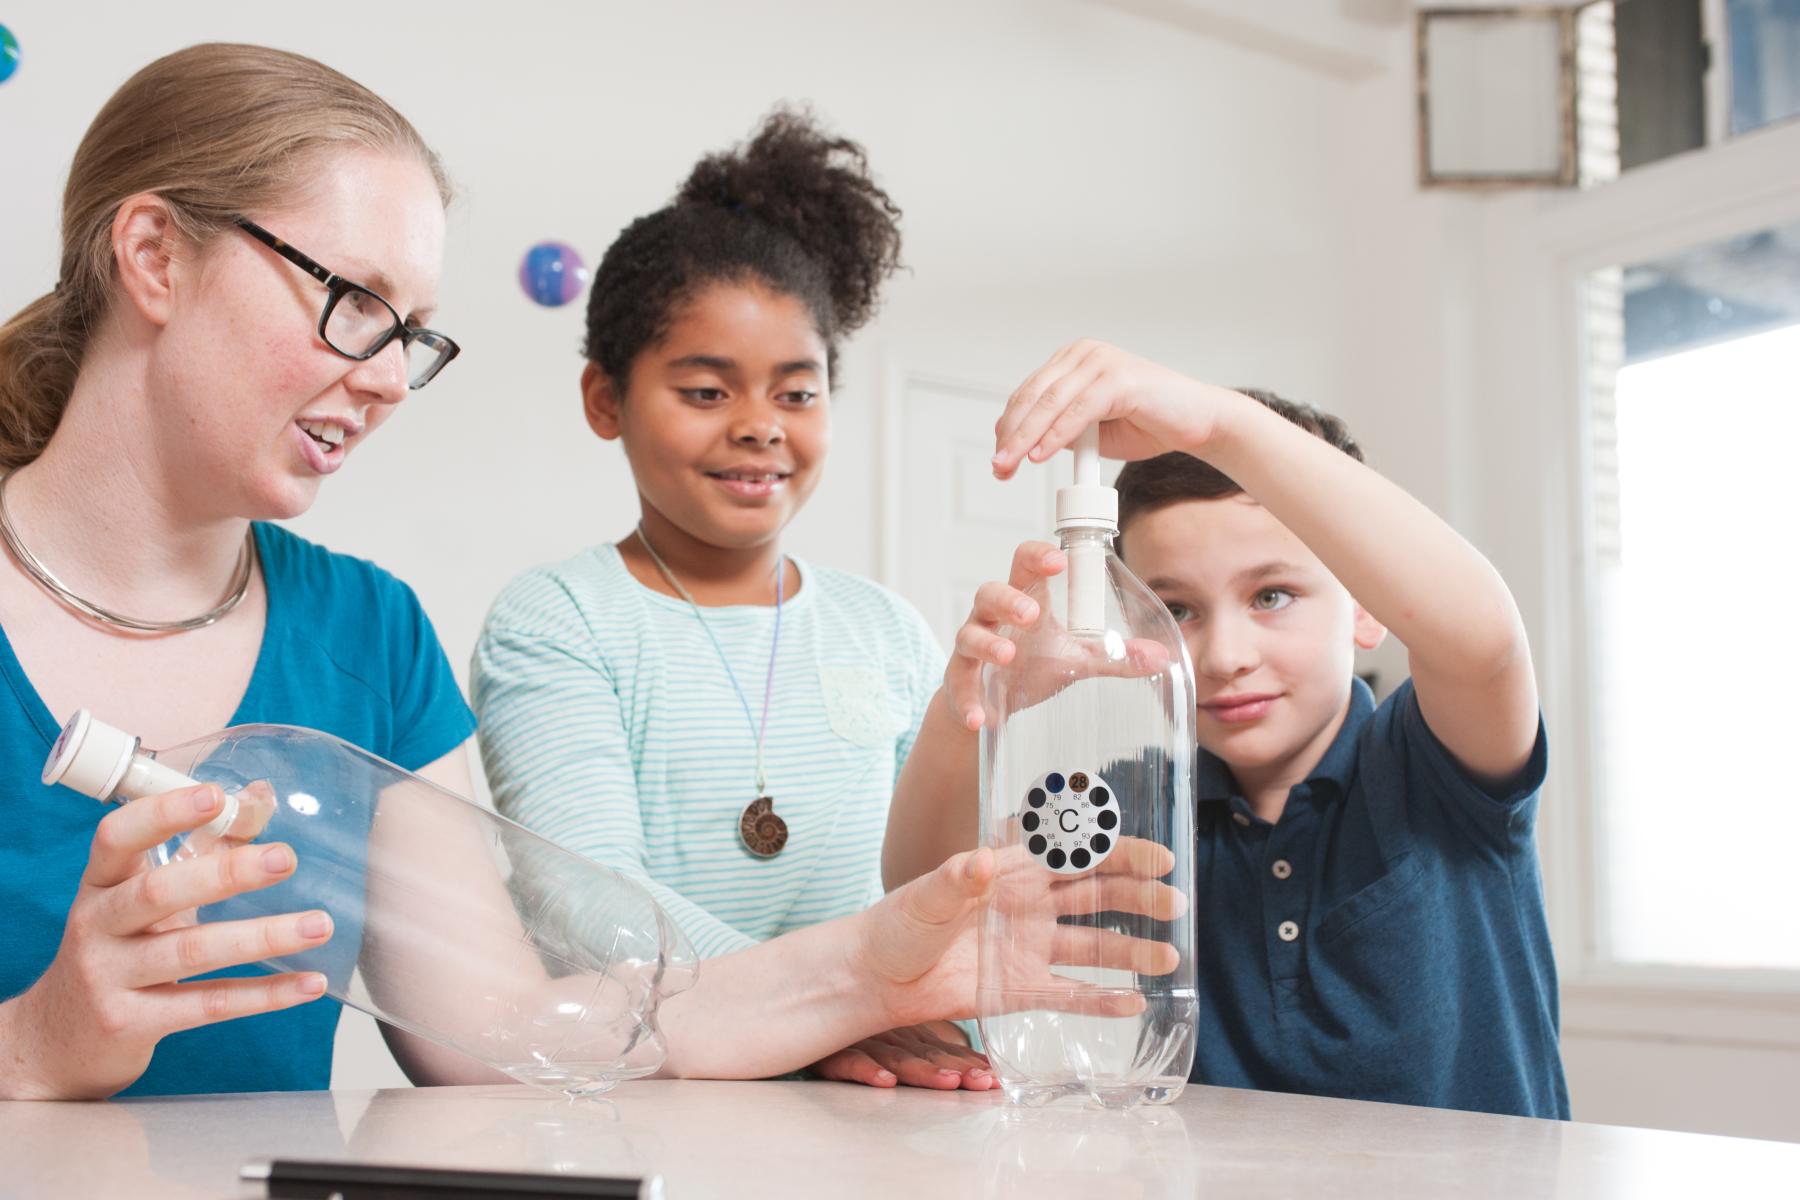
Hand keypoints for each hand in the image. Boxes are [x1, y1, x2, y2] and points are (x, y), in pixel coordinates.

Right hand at [0, 783, 332, 1099]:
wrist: (60, 1039)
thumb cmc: (118, 949)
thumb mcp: (143, 897)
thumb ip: (201, 848)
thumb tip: (259, 796)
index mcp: (100, 883)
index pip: (117, 837)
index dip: (163, 813)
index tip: (215, 795)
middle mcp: (97, 926)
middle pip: (158, 892)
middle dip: (225, 873)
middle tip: (285, 858)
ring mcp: (109, 978)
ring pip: (192, 951)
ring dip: (262, 937)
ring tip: (319, 924)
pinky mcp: (131, 1024)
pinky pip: (208, 1005)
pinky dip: (264, 995)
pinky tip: (309, 982)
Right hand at [808, 1020, 994, 1089]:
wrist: (802, 1000)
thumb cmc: (856, 1026)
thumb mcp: (896, 1034)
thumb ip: (931, 1048)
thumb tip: (981, 1070)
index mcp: (907, 1031)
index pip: (945, 1049)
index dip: (971, 1063)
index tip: (998, 1078)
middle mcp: (888, 1033)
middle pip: (927, 1053)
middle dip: (957, 1068)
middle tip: (983, 1081)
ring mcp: (861, 1040)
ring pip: (896, 1056)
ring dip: (922, 1071)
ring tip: (948, 1082)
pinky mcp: (829, 1051)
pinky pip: (849, 1059)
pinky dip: (866, 1069)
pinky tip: (885, 1080)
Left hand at [852, 842, 1183, 1032]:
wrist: (876, 975)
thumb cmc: (899, 923)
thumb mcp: (926, 894)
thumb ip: (957, 877)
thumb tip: (983, 860)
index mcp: (1013, 872)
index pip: (1075, 857)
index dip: (1119, 854)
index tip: (1159, 857)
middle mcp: (1029, 907)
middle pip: (1096, 899)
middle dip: (1138, 899)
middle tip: (1176, 905)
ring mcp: (1028, 949)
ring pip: (1091, 947)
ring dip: (1130, 952)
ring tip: (1169, 958)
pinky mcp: (1019, 989)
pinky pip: (1067, 994)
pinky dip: (1099, 999)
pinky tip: (1133, 1003)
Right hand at [945, 541, 1170, 731]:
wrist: (990, 702)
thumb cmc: (1032, 664)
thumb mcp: (1075, 657)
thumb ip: (1115, 655)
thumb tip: (1162, 657)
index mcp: (1025, 601)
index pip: (1024, 564)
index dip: (1037, 557)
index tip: (1058, 561)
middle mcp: (994, 618)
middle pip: (990, 593)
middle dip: (1009, 600)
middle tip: (1032, 613)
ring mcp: (973, 647)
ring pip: (969, 633)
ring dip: (988, 643)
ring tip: (1007, 655)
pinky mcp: (960, 679)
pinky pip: (959, 685)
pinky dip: (968, 701)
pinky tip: (982, 718)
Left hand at [991, 340, 1238, 477]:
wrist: (1198, 424)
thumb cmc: (1149, 423)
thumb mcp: (1092, 431)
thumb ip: (1061, 430)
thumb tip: (1023, 444)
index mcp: (1074, 360)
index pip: (1028, 394)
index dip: (1008, 427)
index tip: (998, 458)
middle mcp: (1084, 354)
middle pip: (1033, 397)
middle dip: (1011, 435)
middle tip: (998, 466)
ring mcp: (1101, 362)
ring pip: (1050, 403)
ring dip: (1025, 438)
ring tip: (1010, 464)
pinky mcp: (1118, 378)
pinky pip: (1077, 410)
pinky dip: (1055, 435)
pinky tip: (1040, 455)